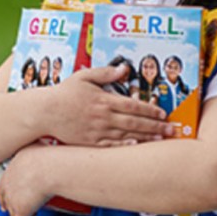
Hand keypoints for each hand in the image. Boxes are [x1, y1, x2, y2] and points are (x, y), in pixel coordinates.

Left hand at [0, 145, 51, 215]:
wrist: (51, 169)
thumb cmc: (49, 156)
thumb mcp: (37, 145)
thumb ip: (34, 147)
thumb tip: (42, 140)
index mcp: (11, 168)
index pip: (4, 183)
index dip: (7, 190)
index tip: (11, 194)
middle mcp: (8, 184)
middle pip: (5, 199)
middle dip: (10, 205)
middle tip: (17, 208)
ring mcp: (13, 199)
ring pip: (13, 212)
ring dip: (20, 214)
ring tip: (30, 215)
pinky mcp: (21, 211)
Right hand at [45, 64, 172, 145]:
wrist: (44, 112)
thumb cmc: (64, 93)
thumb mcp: (84, 76)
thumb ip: (105, 73)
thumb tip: (123, 68)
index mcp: (104, 100)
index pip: (133, 105)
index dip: (150, 110)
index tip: (163, 113)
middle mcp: (103, 116)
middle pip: (135, 122)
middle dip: (155, 126)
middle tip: (171, 130)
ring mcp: (97, 131)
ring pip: (127, 135)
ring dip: (146, 138)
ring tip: (161, 140)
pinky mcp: (90, 142)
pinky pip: (111, 146)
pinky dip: (125, 146)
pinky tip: (137, 147)